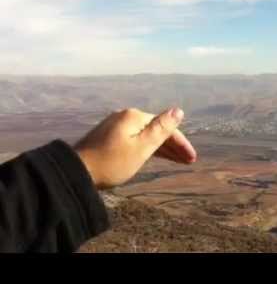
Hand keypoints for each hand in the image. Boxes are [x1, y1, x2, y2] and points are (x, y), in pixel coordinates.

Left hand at [74, 107, 196, 188]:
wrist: (77, 173)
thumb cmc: (113, 162)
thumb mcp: (142, 147)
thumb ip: (162, 128)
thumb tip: (178, 111)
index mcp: (134, 116)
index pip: (165, 127)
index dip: (181, 142)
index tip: (192, 158)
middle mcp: (125, 117)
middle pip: (156, 130)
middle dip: (174, 146)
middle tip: (188, 162)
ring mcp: (116, 126)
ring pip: (146, 135)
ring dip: (163, 148)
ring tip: (178, 161)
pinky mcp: (109, 137)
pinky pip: (136, 140)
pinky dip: (148, 148)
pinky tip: (155, 156)